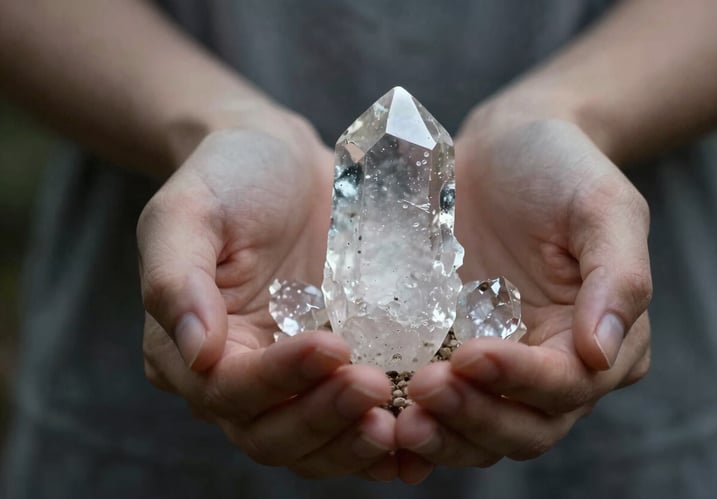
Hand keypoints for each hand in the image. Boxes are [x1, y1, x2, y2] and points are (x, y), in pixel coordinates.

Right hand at [137, 123, 397, 479]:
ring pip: (314, 444)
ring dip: (354, 442)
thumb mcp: (188, 211)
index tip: (331, 347)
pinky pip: (354, 420)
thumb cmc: (228, 176)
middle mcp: (237, 380)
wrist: (283, 161)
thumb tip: (197, 354)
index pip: (230, 389)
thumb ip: (176, 279)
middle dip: (323, 418)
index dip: (279, 379)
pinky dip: (382, 439)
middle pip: (271, 433)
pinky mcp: (337, 371)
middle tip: (374, 386)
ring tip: (399, 423)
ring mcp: (291, 382)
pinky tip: (420, 433)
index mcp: (189, 351)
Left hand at [397, 109, 651, 468]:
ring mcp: (501, 366)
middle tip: (424, 392)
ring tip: (397, 418)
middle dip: (476, 418)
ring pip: (480, 431)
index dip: (521, 381)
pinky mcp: (453, 353)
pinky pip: (438, 401)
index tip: (471, 357)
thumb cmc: (561, 168)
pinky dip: (413, 415)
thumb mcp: (603, 207)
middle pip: (524, 427)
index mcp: (605, 342)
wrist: (504, 147)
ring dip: (442, 433)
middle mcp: (555, 367)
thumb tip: (603, 354)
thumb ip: (619, 277)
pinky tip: (376, 410)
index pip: (568, 385)